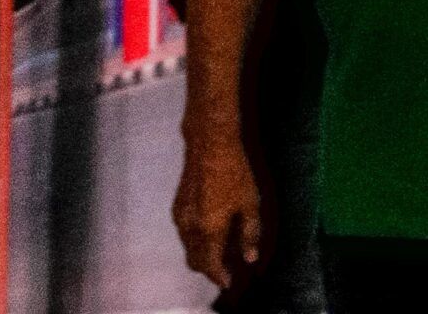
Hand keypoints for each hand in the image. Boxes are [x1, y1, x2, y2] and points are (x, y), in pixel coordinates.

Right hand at [172, 134, 259, 288]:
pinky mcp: (177, 208)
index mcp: (209, 229)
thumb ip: (249, 233)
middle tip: (226, 269)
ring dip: (202, 255)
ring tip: (221, 252)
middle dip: (209, 269)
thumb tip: (250, 258)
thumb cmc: (235, 173)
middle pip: (195, 261)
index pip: (210, 264)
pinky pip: (185, 235)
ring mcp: (180, 218)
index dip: (219, 276)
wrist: (210, 147)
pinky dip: (195, 241)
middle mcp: (190, 228)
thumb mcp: (250, 204)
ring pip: (188, 248)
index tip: (229, 281)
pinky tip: (211, 233)